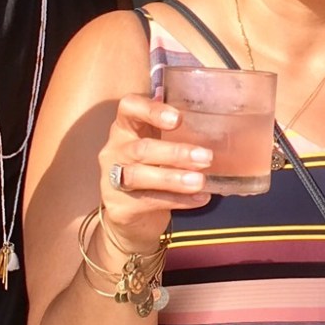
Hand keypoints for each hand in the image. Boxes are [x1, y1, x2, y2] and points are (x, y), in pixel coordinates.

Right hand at [99, 93, 214, 247]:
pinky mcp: (119, 207)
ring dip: (173, 179)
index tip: (178, 119)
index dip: (151, 111)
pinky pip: (149, 202)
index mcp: (126, 128)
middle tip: (206, 157)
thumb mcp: (160, 145)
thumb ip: (176, 131)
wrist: (134, 217)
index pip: (129, 108)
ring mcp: (112, 180)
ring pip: (139, 175)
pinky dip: (178, 200)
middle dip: (175, 153)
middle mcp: (115, 151)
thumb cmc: (152, 170)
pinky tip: (200, 198)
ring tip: (200, 181)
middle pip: (140, 148)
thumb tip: (212, 119)